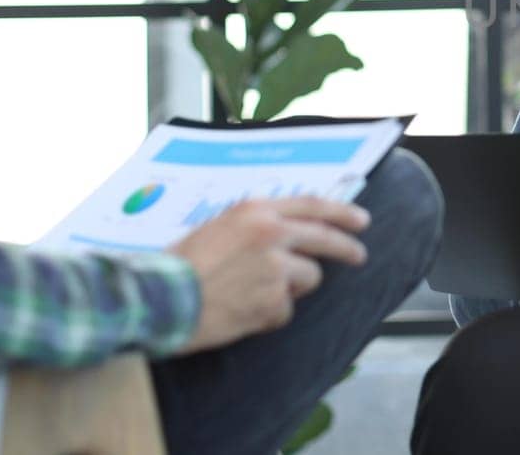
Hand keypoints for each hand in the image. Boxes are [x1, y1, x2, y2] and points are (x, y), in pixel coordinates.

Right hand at [169, 196, 370, 354]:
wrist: (159, 299)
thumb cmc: (180, 265)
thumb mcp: (219, 227)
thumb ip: (256, 226)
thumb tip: (291, 233)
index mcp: (255, 210)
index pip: (312, 205)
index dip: (341, 213)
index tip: (360, 220)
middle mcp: (271, 233)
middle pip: (325, 239)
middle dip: (347, 248)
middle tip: (358, 255)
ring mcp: (275, 267)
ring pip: (309, 278)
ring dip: (291, 288)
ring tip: (252, 292)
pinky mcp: (274, 300)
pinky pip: (285, 309)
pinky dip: (269, 315)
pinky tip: (241, 312)